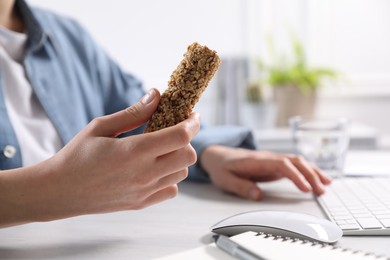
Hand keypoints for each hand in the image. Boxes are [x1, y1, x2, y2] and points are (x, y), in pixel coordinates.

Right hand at [0, 88, 199, 225]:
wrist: (60, 190)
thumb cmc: (77, 155)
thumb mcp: (101, 127)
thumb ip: (133, 112)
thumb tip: (157, 94)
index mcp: (135, 151)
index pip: (181, 136)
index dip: (192, 123)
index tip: (192, 115)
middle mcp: (144, 174)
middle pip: (188, 156)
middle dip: (187, 140)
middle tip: (175, 130)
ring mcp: (144, 191)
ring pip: (181, 173)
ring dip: (178, 158)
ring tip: (162, 149)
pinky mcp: (141, 203)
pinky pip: (171, 190)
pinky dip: (169, 177)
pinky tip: (155, 168)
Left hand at [200, 145, 331, 200]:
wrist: (219, 156)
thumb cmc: (222, 167)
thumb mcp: (225, 179)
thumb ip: (240, 186)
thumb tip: (257, 195)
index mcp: (257, 160)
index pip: (282, 164)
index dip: (296, 175)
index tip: (306, 188)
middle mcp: (268, 157)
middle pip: (295, 161)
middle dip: (310, 174)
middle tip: (321, 191)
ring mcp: (273, 160)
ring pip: (298, 162)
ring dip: (312, 172)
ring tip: (326, 185)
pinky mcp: (275, 165)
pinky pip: (294, 166)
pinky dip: (307, 172)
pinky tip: (317, 179)